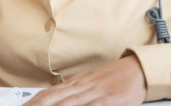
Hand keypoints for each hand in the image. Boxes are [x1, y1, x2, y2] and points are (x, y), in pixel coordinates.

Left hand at [24, 55, 146, 105]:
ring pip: (67, 104)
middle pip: (52, 99)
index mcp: (76, 83)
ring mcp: (93, 93)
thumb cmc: (114, 78)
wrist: (137, 69)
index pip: (48, 94)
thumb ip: (74, 93)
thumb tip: (56, 99)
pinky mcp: (107, 100)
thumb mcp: (91, 82)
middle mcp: (81, 86)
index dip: (33, 103)